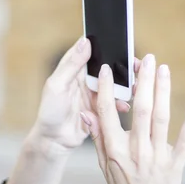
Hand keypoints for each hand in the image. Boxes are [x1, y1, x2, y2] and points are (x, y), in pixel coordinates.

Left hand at [33, 37, 132, 153]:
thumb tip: (85, 42)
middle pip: (107, 67)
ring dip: (124, 84)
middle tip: (135, 65)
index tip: (120, 42)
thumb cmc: (49, 112)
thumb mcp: (57, 85)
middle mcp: (85, 79)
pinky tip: (125, 106)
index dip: (105, 45)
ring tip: (134, 86)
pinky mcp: (101, 108)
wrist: (54, 141)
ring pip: (114, 84)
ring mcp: (94, 94)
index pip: (91, 51)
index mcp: (74, 69)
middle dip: (121, 66)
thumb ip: (71, 65)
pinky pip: (115, 102)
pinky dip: (121, 103)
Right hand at [82, 55, 184, 183]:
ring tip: (163, 69)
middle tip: (146, 59)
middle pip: (142, 109)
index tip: (106, 71)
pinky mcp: (176, 162)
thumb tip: (87, 112)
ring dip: (163, 91)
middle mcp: (137, 151)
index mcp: (116, 151)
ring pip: (162, 118)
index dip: (105, 89)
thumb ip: (98, 137)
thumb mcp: (104, 165)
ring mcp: (159, 157)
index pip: (108, 114)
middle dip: (144, 81)